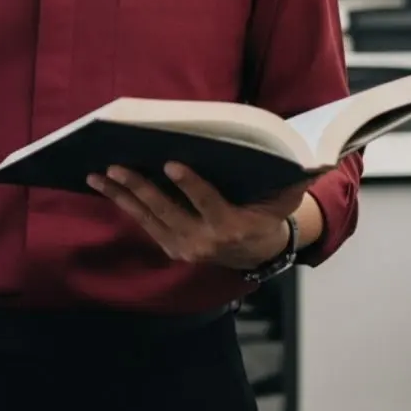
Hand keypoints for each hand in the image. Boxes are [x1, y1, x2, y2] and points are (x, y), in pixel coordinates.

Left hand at [88, 162, 308, 270]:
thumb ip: (293, 180)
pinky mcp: (170, 246)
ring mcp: (184, 246)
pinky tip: (103, 185)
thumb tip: (313, 156)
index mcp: (231, 226)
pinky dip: (123, 203)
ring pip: (147, 217)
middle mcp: (204, 241)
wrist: (258, 253)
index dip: (189, 184)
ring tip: (96, 173)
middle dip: (139, 186)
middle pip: (166, 210)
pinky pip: (143, 222)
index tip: (170, 164)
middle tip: (116, 164)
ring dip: (120, 194)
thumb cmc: (269, 213)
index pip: (207, 203)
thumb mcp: (284, 199)